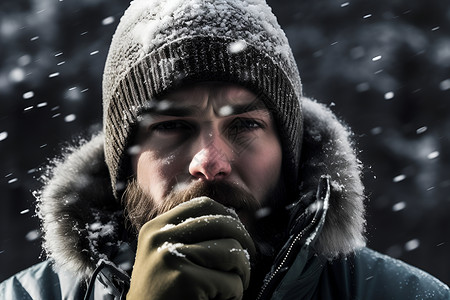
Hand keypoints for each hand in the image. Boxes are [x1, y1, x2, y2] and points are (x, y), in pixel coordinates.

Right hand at [127, 197, 255, 299]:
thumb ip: (190, 235)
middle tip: (244, 266)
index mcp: (156, 228)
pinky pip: (231, 282)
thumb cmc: (164, 295)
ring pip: (232, 252)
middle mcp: (160, 238)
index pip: (204, 205)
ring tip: (231, 287)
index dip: (229, 219)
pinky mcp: (184, 282)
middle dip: (244, 243)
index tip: (238, 239)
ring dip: (242, 273)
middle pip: (222, 223)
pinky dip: (235, 294)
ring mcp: (170, 258)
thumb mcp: (167, 256)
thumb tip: (233, 218)